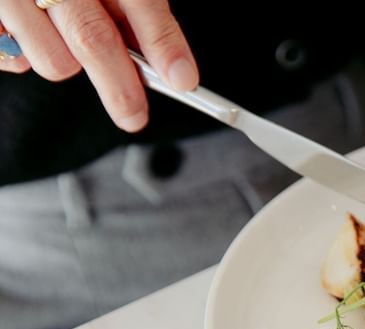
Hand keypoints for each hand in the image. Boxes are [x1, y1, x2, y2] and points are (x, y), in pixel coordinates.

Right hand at [0, 0, 196, 131]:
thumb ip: (132, 12)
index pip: (139, 1)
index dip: (162, 43)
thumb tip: (165, 65)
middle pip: (93, 39)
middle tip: (135, 115)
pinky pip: (14, 61)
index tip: (183, 80)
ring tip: (62, 39)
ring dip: (67, 63)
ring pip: (53, 60)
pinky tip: (29, 34)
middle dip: (122, 87)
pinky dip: (26, 59)